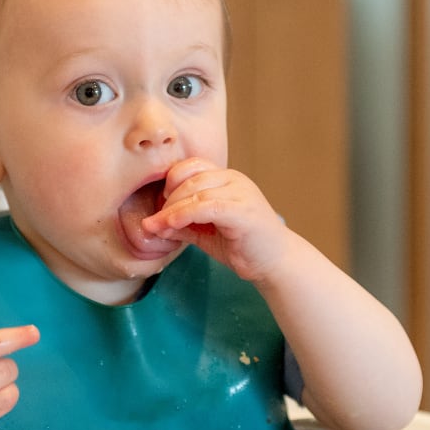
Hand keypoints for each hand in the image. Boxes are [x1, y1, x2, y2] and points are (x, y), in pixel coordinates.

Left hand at [141, 157, 291, 281]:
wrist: (276, 263)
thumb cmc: (244, 246)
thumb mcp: (206, 232)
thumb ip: (183, 224)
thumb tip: (153, 224)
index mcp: (226, 179)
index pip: (192, 166)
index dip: (171, 182)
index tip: (161, 206)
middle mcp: (234, 180)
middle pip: (190, 177)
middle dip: (167, 200)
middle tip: (154, 221)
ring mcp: (241, 193)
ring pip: (196, 191)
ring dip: (171, 210)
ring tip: (157, 226)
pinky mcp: (244, 211)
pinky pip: (207, 206)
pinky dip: (185, 214)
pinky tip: (172, 225)